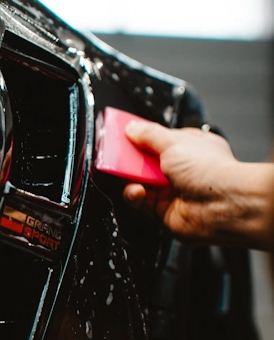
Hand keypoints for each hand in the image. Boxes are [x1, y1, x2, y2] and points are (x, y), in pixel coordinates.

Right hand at [122, 121, 273, 248]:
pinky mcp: (164, 212)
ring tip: (126, 173)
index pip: (158, 140)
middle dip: (131, 159)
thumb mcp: (174, 141)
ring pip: (141, 183)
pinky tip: (136, 190)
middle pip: (146, 162)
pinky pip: (141, 202)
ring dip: (131, 178)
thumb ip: (149, 134)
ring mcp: (173, 192)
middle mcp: (183, 170)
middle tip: (117, 154)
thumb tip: (132, 127)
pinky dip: (134, 196)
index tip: (122, 135)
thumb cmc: (210, 170)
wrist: (223, 205)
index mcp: (190, 147)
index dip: (140, 138)